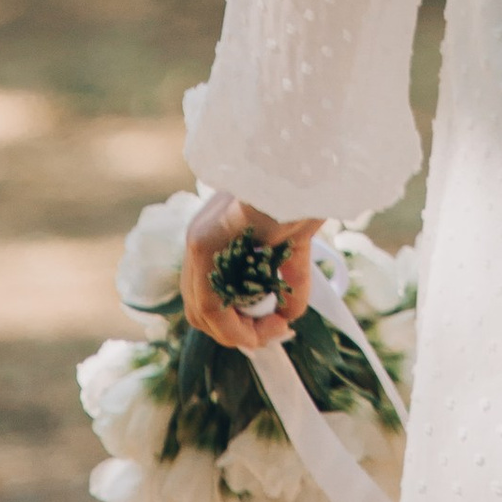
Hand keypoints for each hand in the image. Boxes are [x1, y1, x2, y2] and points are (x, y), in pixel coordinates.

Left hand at [181, 192, 321, 350]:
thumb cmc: (301, 198)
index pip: (210, 297)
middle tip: (271, 334)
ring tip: (272, 330)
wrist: (304, 168)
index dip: (238, 322)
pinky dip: (235, 328)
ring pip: (201, 313)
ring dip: (238, 334)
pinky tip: (265, 327)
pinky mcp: (203, 244)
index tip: (273, 326)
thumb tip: (289, 317)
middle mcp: (199, 242)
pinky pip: (210, 305)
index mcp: (216, 239)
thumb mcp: (292, 249)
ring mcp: (197, 242)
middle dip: (237, 332)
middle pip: (201, 311)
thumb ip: (287, 281)